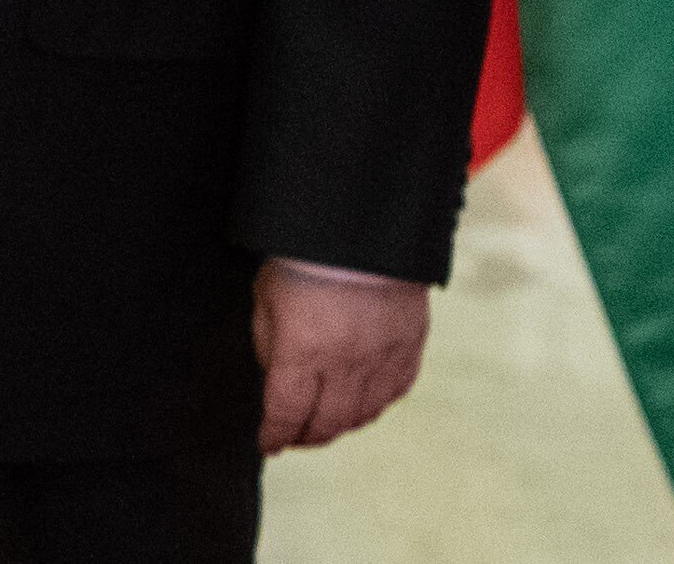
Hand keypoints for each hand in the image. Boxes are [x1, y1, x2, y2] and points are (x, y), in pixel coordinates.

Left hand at [254, 259, 428, 451]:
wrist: (362, 230)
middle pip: (326, 424)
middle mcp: (345, 366)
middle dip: (305, 437)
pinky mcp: (408, 349)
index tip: (268, 444)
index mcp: (302, 353)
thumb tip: (274, 379)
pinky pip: (393, 394)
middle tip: (293, 438)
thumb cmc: (304, 257)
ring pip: (362, 416)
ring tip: (323, 425)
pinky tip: (361, 404)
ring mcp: (381, 360)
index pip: (286, 413)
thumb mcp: (265, 297)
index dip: (275, 435)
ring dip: (339, 426)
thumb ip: (268, 343)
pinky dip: (374, 406)